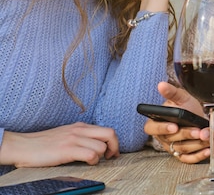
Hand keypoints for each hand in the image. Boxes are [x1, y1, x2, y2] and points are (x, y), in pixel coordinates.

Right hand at [0, 123, 118, 167]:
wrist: (23, 146)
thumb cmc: (43, 144)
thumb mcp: (66, 135)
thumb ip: (80, 137)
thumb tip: (96, 147)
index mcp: (80, 126)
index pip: (107, 130)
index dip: (114, 142)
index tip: (112, 152)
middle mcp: (80, 130)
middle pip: (110, 134)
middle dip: (114, 147)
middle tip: (110, 157)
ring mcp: (74, 139)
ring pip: (101, 147)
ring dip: (100, 157)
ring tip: (91, 161)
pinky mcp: (68, 149)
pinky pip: (91, 155)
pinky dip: (93, 161)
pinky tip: (85, 163)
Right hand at [143, 82, 209, 163]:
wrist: (198, 117)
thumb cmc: (186, 107)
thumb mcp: (181, 97)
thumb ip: (171, 92)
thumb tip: (161, 85)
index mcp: (156, 123)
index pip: (152, 129)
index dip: (162, 128)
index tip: (174, 126)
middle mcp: (162, 138)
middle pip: (171, 139)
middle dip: (186, 135)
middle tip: (198, 131)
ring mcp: (172, 147)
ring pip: (182, 148)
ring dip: (195, 144)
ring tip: (207, 137)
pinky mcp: (182, 155)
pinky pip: (188, 159)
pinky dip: (199, 156)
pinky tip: (208, 150)